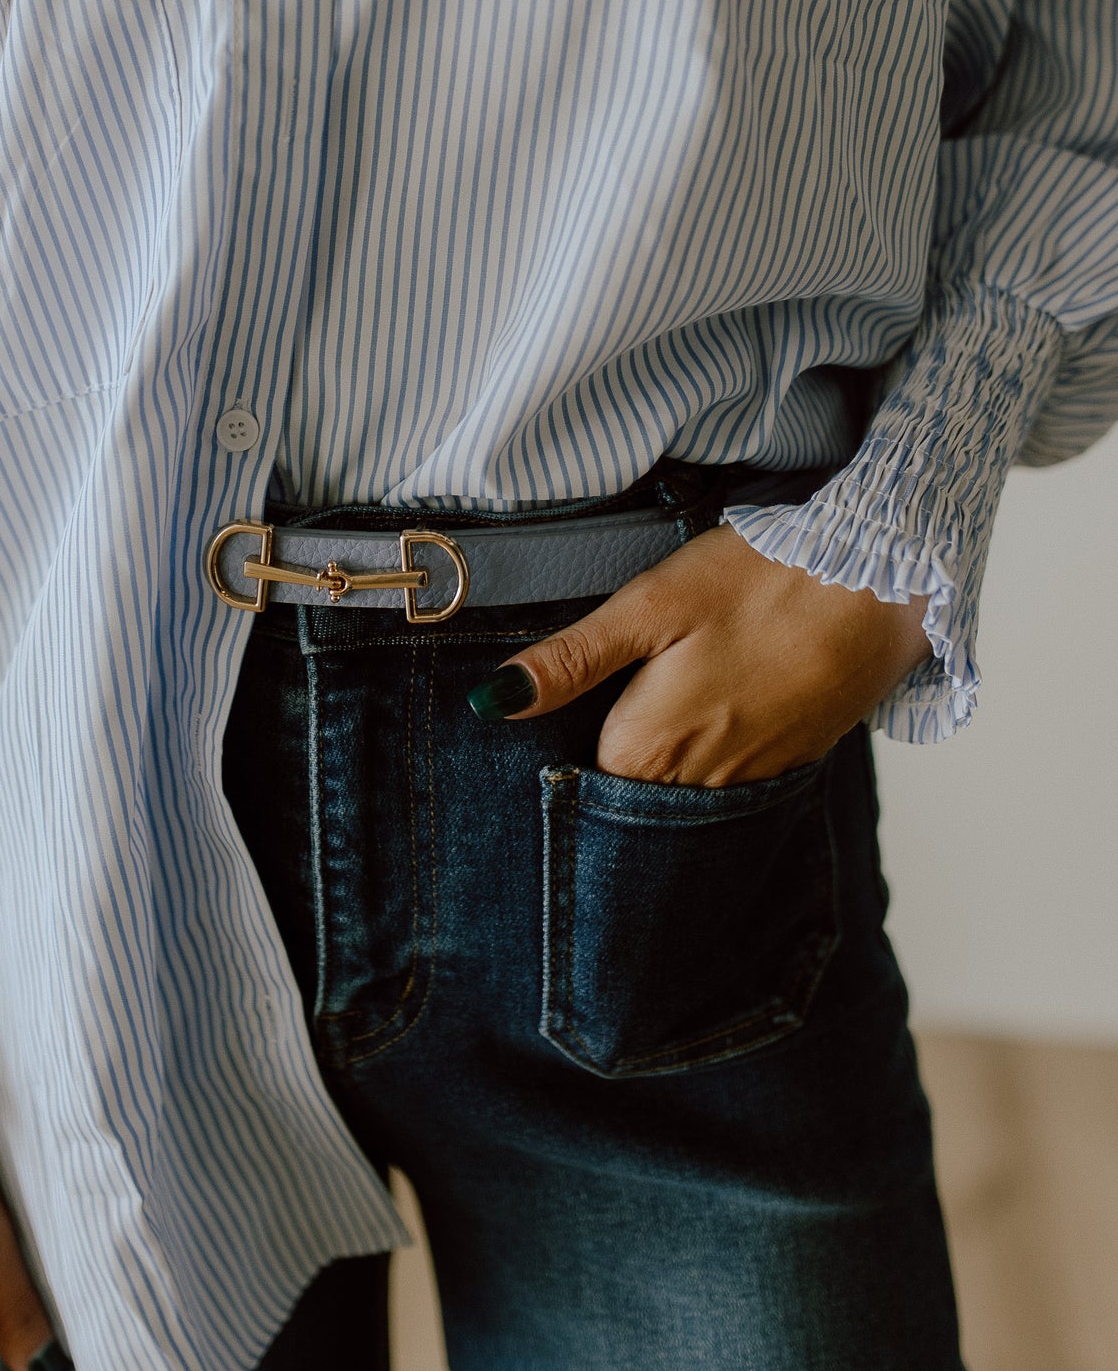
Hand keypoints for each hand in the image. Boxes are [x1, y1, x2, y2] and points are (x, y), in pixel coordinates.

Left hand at [468, 524, 932, 784]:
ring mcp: (753, 780)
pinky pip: (734, 774)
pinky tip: (724, 693)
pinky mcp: (794, 761)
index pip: (578, 778)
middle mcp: (698, 786)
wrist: (880, 580)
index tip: (567, 699)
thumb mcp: (650, 605)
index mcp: (647, 751)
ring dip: (669, 753)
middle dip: (614, 751)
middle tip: (626, 683)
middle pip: (630, 790)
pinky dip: (719, 745)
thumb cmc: (759, 581)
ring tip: (675, 685)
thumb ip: (571, 660)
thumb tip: (491, 703)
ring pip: (683, 786)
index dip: (564, 738)